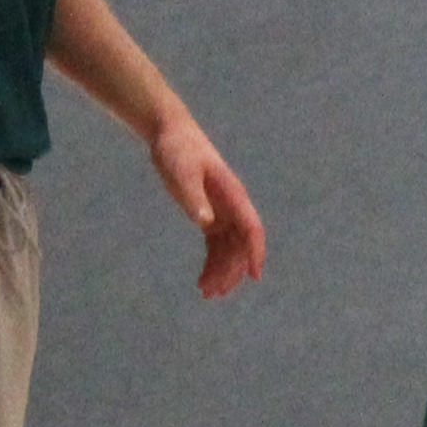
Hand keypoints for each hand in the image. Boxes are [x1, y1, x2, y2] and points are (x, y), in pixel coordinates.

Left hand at [153, 116, 266, 298]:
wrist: (170, 134)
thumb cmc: (177, 149)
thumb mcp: (182, 172)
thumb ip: (193, 197)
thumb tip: (206, 222)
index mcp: (232, 195)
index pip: (251, 228)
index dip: (255, 252)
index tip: (255, 276)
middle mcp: (232, 206)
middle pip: (241, 245)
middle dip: (232, 270)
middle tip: (213, 293)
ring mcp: (222, 211)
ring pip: (229, 249)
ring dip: (222, 271)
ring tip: (206, 292)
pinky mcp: (209, 215)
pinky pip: (216, 245)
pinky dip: (213, 263)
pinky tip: (203, 279)